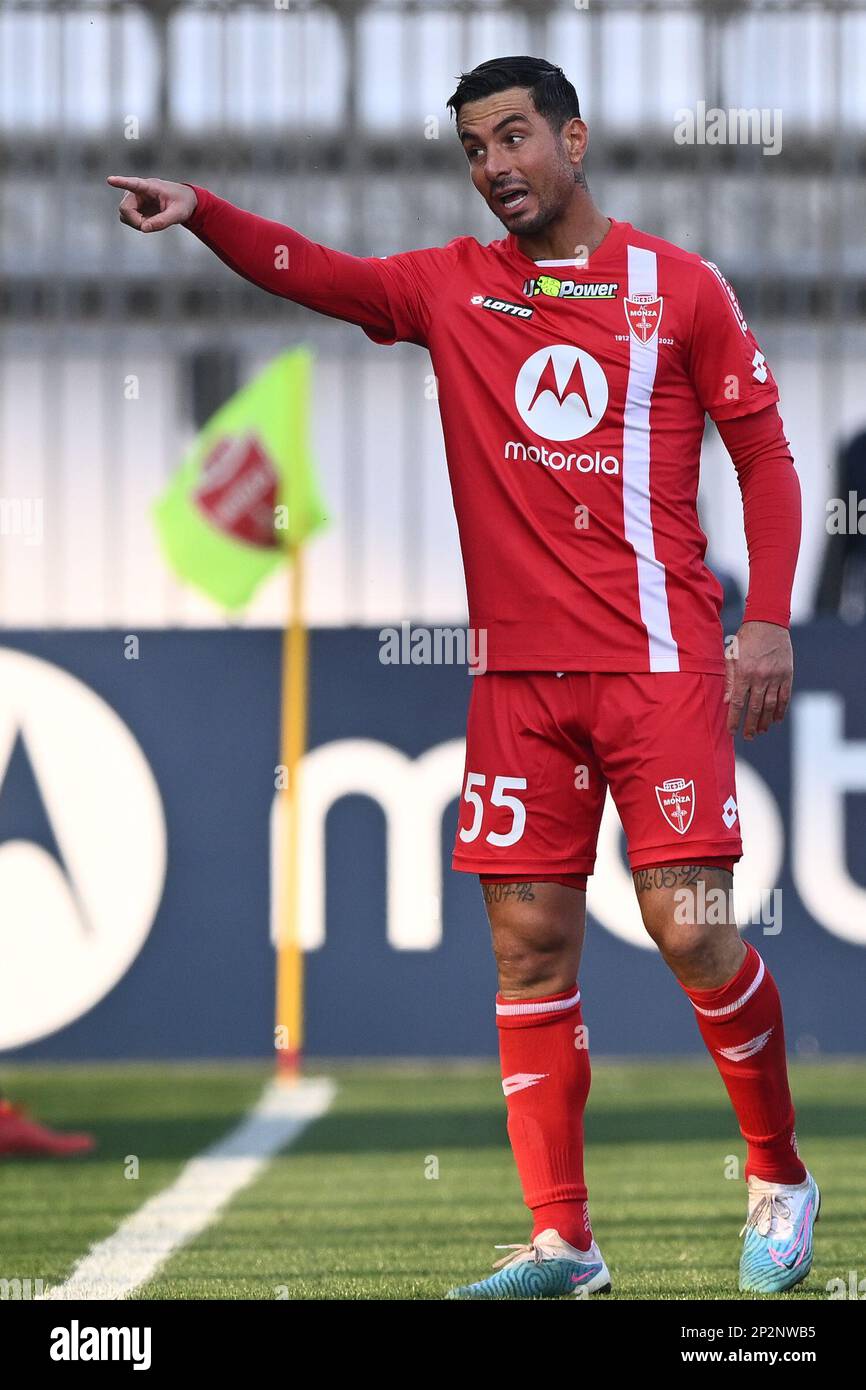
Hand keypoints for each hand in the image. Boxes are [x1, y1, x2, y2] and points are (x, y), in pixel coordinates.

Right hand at [106, 175, 196, 231]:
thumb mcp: (178, 214)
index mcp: (149, 186)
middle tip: (148, 226)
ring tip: (152, 222)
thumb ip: (162, 221)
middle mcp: (138, 191)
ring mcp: (135, 199)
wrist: (185, 202)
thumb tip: (143, 228)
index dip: (121, 182)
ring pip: (124, 214)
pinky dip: (137, 224)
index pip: (133, 183)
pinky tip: (149, 222)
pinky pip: (128, 219)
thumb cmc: (182, 203)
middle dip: (134, 221)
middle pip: (124, 208)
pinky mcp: (135, 207)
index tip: (110, 180)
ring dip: (135, 223)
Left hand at [724, 620, 792, 738]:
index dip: (735, 719)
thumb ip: (730, 680)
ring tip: (760, 731)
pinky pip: (785, 697)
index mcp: (744, 673)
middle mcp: (760, 677)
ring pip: (770, 705)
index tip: (732, 731)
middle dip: (750, 725)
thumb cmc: (745, 640)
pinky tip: (776, 720)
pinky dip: (780, 710)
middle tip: (748, 737)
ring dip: (765, 721)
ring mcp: (776, 676)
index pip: (738, 703)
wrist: (768, 623)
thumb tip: (727, 702)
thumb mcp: (732, 656)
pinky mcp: (787, 674)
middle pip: (755, 708)